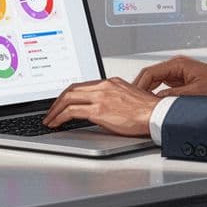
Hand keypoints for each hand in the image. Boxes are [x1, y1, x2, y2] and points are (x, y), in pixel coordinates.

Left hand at [42, 77, 159, 136]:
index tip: (62, 102)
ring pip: (68, 98)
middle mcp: (104, 87)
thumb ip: (113, 99)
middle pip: (71, 89)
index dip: (68, 94)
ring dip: (55, 110)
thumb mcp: (128, 98)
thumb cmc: (147, 111)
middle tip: (51, 111)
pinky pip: (72, 111)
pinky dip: (60, 117)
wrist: (156, 114)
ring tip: (50, 120)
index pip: (82, 85)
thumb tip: (103, 109)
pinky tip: (56, 123)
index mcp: (110, 83)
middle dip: (57, 101)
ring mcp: (100, 97)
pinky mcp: (99, 110)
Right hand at [133, 56, 206, 98]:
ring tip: (142, 104)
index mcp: (178, 64)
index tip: (132, 97)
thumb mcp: (195, 93)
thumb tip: (156, 102)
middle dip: (140, 88)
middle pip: (150, 76)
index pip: (149, 72)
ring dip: (149, 92)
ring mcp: (180, 74)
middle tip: (133, 102)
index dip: (138, 85)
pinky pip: (164, 86)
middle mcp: (177, 66)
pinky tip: (155, 104)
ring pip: (156, 82)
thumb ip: (173, 96)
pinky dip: (157, 94)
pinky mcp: (184, 82)